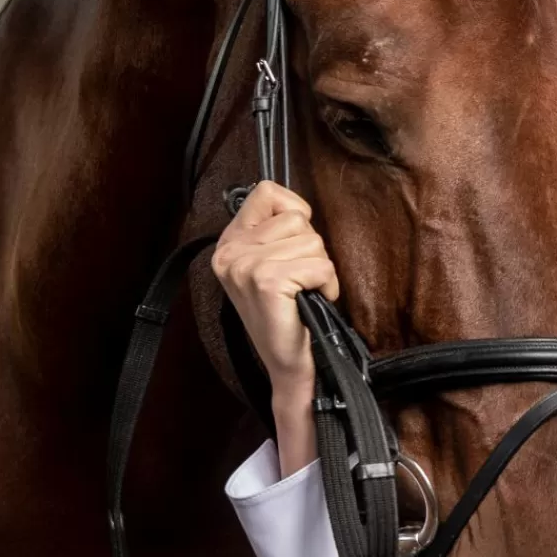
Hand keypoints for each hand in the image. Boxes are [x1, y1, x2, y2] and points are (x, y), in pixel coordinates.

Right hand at [212, 181, 337, 473]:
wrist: (289, 365)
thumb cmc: (289, 316)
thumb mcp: (271, 266)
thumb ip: (275, 233)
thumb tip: (300, 210)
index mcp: (229, 243)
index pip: (267, 191)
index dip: (294, 213)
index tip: (295, 246)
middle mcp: (231, 252)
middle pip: (297, 219)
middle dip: (311, 250)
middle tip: (301, 282)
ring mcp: (245, 266)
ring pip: (312, 241)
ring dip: (320, 269)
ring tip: (305, 293)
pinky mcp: (267, 282)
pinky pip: (320, 264)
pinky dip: (327, 284)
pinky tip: (312, 301)